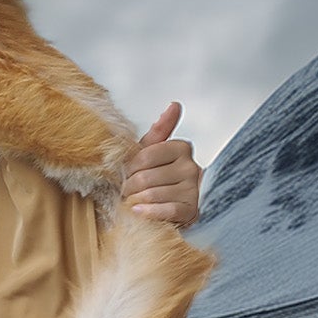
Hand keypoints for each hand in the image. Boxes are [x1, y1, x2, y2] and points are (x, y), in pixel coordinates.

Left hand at [122, 103, 201, 227]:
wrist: (164, 210)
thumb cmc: (154, 179)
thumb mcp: (151, 153)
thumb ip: (159, 131)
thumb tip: (174, 105)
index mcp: (181, 148)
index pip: (146, 155)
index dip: (129, 167)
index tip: (124, 174)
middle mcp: (191, 167)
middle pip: (146, 177)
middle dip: (128, 187)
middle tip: (124, 192)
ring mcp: (192, 189)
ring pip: (153, 194)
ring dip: (135, 201)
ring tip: (131, 202)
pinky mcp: (191, 209)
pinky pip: (166, 210)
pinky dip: (148, 212)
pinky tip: (138, 212)